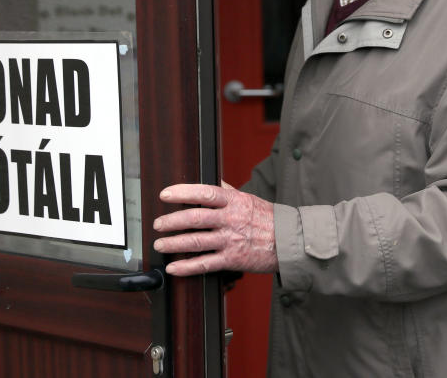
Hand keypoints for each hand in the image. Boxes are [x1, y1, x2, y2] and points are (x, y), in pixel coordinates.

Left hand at [153, 182, 278, 275]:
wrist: (289, 241)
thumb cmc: (268, 219)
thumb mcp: (249, 198)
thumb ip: (228, 190)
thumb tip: (212, 179)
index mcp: (234, 202)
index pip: (204, 193)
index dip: (182, 192)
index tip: (165, 194)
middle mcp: (231, 220)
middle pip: (195, 218)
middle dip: (171, 221)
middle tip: (157, 224)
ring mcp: (231, 240)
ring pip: (196, 242)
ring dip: (173, 244)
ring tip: (160, 244)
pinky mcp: (232, 260)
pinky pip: (205, 264)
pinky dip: (186, 267)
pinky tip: (173, 268)